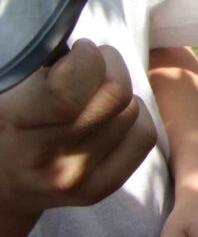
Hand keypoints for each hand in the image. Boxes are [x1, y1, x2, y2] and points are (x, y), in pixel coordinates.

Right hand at [0, 40, 156, 224]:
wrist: (0, 184)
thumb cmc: (9, 121)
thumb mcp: (8, 88)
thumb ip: (39, 68)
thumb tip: (87, 48)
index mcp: (14, 122)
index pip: (69, 92)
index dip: (87, 58)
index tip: (80, 49)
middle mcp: (46, 157)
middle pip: (114, 95)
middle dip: (111, 65)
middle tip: (96, 61)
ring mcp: (75, 178)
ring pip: (132, 111)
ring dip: (122, 90)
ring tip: (97, 89)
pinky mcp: (101, 188)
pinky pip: (145, 135)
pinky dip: (136, 116)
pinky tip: (112, 115)